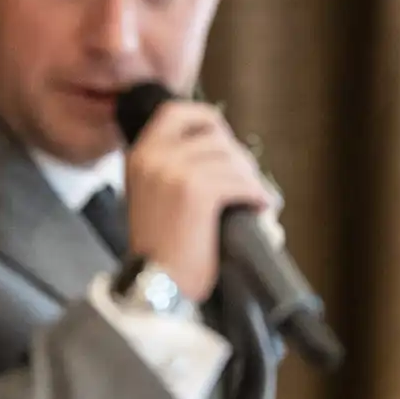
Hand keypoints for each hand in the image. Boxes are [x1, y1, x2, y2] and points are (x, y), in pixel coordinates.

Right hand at [124, 100, 280, 302]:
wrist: (154, 286)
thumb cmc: (161, 252)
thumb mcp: (153, 198)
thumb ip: (174, 169)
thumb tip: (223, 153)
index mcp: (139, 155)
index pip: (175, 112)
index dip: (207, 119)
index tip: (225, 137)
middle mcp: (154, 156)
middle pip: (214, 136)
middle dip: (239, 158)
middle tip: (250, 182)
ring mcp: (174, 171)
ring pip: (231, 159)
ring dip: (250, 179)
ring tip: (257, 198)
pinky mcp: (197, 191)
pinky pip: (239, 181)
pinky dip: (256, 194)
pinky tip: (260, 207)